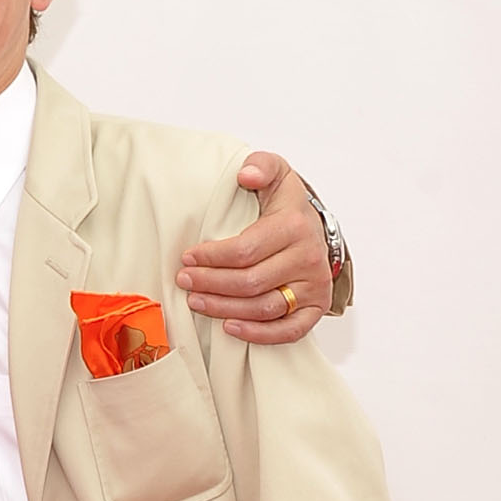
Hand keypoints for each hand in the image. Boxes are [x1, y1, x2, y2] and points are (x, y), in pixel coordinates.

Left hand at [177, 155, 333, 345]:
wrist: (316, 230)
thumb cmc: (288, 206)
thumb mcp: (277, 175)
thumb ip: (261, 166)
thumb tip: (245, 175)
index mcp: (294, 226)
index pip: (245, 250)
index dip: (212, 258)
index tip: (187, 258)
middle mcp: (308, 259)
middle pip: (250, 282)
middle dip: (211, 284)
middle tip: (184, 282)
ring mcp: (314, 287)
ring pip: (263, 308)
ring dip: (225, 309)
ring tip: (196, 302)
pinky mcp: (315, 308)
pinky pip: (288, 331)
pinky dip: (258, 334)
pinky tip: (230, 327)